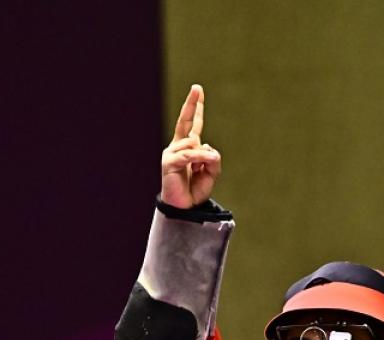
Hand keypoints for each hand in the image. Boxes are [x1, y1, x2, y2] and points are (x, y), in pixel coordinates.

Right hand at [161, 84, 221, 208]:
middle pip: (185, 122)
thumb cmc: (196, 190)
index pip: (192, 124)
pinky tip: (201, 165)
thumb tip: (208, 149)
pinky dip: (199, 159)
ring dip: (205, 159)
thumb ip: (214, 160)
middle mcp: (178, 147)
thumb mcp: (212, 173)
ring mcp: (172, 153)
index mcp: (188, 147)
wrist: (184, 207)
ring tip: (201, 173)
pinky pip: (189, 155)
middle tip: (197, 87)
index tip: (198, 90)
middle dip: (191, 104)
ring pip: (195, 145)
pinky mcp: (169, 162)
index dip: (195, 108)